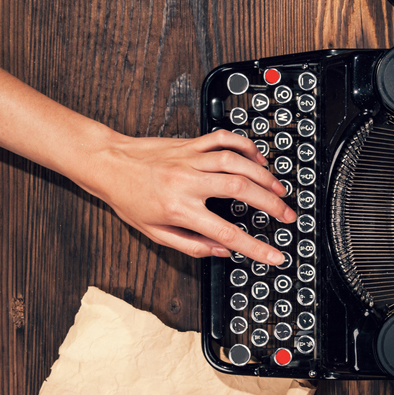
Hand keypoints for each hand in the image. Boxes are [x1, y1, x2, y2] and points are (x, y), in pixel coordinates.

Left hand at [83, 131, 294, 264]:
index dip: (255, 247)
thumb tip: (221, 251)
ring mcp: (191, 159)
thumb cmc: (127, 198)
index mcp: (179, 209)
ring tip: (279, 189)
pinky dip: (246, 146)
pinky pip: (224, 139)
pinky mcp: (190, 144)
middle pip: (241, 190)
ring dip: (264, 176)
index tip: (274, 255)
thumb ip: (191, 245)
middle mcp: (187, 182)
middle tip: (287, 215)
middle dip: (271, 204)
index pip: (226, 233)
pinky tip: (257, 158)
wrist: (106, 163)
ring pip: (237, 163)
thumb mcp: (154, 232)